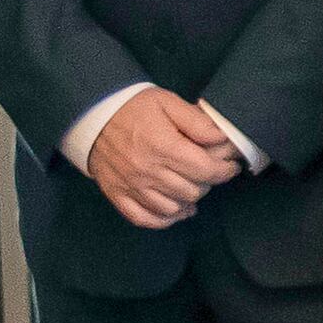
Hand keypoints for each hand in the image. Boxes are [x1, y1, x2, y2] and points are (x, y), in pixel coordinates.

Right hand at [84, 88, 247, 229]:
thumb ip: (197, 122)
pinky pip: (144, 219)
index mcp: (163, 147)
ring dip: (188, 201)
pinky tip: (176, 211)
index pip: (206, 170)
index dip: (225, 171)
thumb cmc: (133, 107)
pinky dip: (164, 220)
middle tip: (209, 171)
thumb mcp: (168, 102)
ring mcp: (131, 186)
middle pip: (193, 191)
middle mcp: (147, 171)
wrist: (91, 115)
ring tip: (194, 188)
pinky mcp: (117, 195)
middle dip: (208, 182)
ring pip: (172, 208)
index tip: (231, 166)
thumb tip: (223, 139)